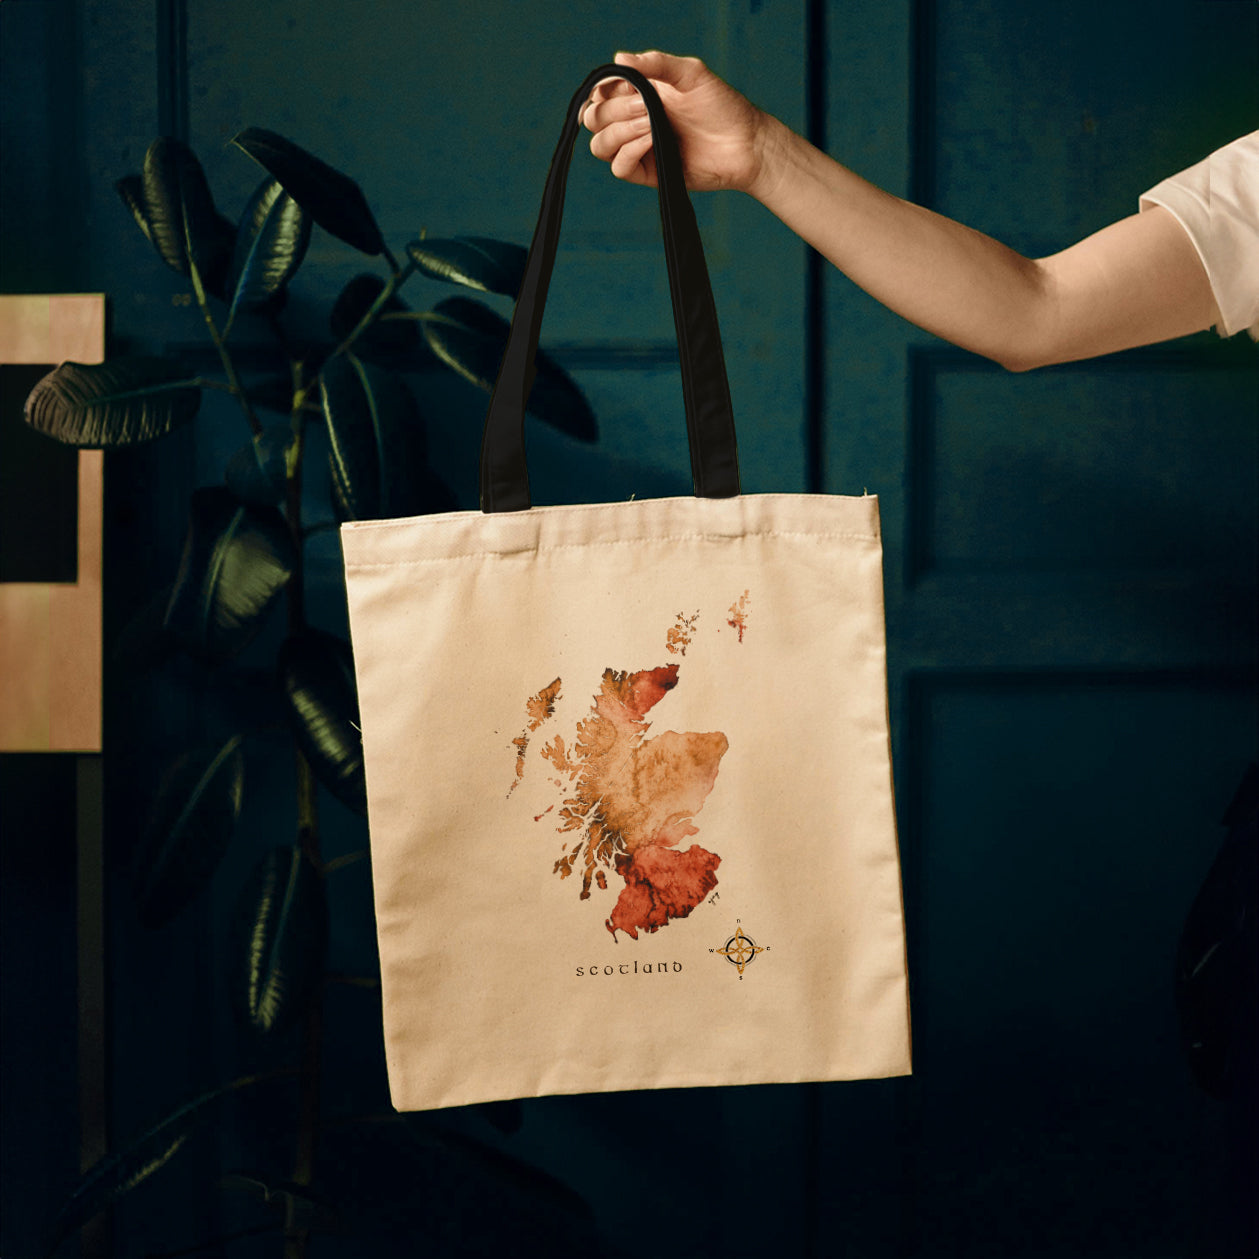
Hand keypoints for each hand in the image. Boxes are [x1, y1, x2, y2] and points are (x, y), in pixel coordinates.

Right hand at [581, 50, 771, 194]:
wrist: (743, 143)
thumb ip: (655, 63)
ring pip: (600, 145)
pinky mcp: (647, 173)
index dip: (605, 89)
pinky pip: (619, 167)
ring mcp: (638, 148)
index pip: (600, 93)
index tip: (629, 86)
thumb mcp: (690, 73)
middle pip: (594, 119)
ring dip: (620, 131)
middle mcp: (634, 121)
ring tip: (651, 124)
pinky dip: (629, 152)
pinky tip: (650, 140)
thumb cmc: (721, 105)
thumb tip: (619, 58)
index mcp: (638, 94)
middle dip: (614, 110)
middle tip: (646, 107)